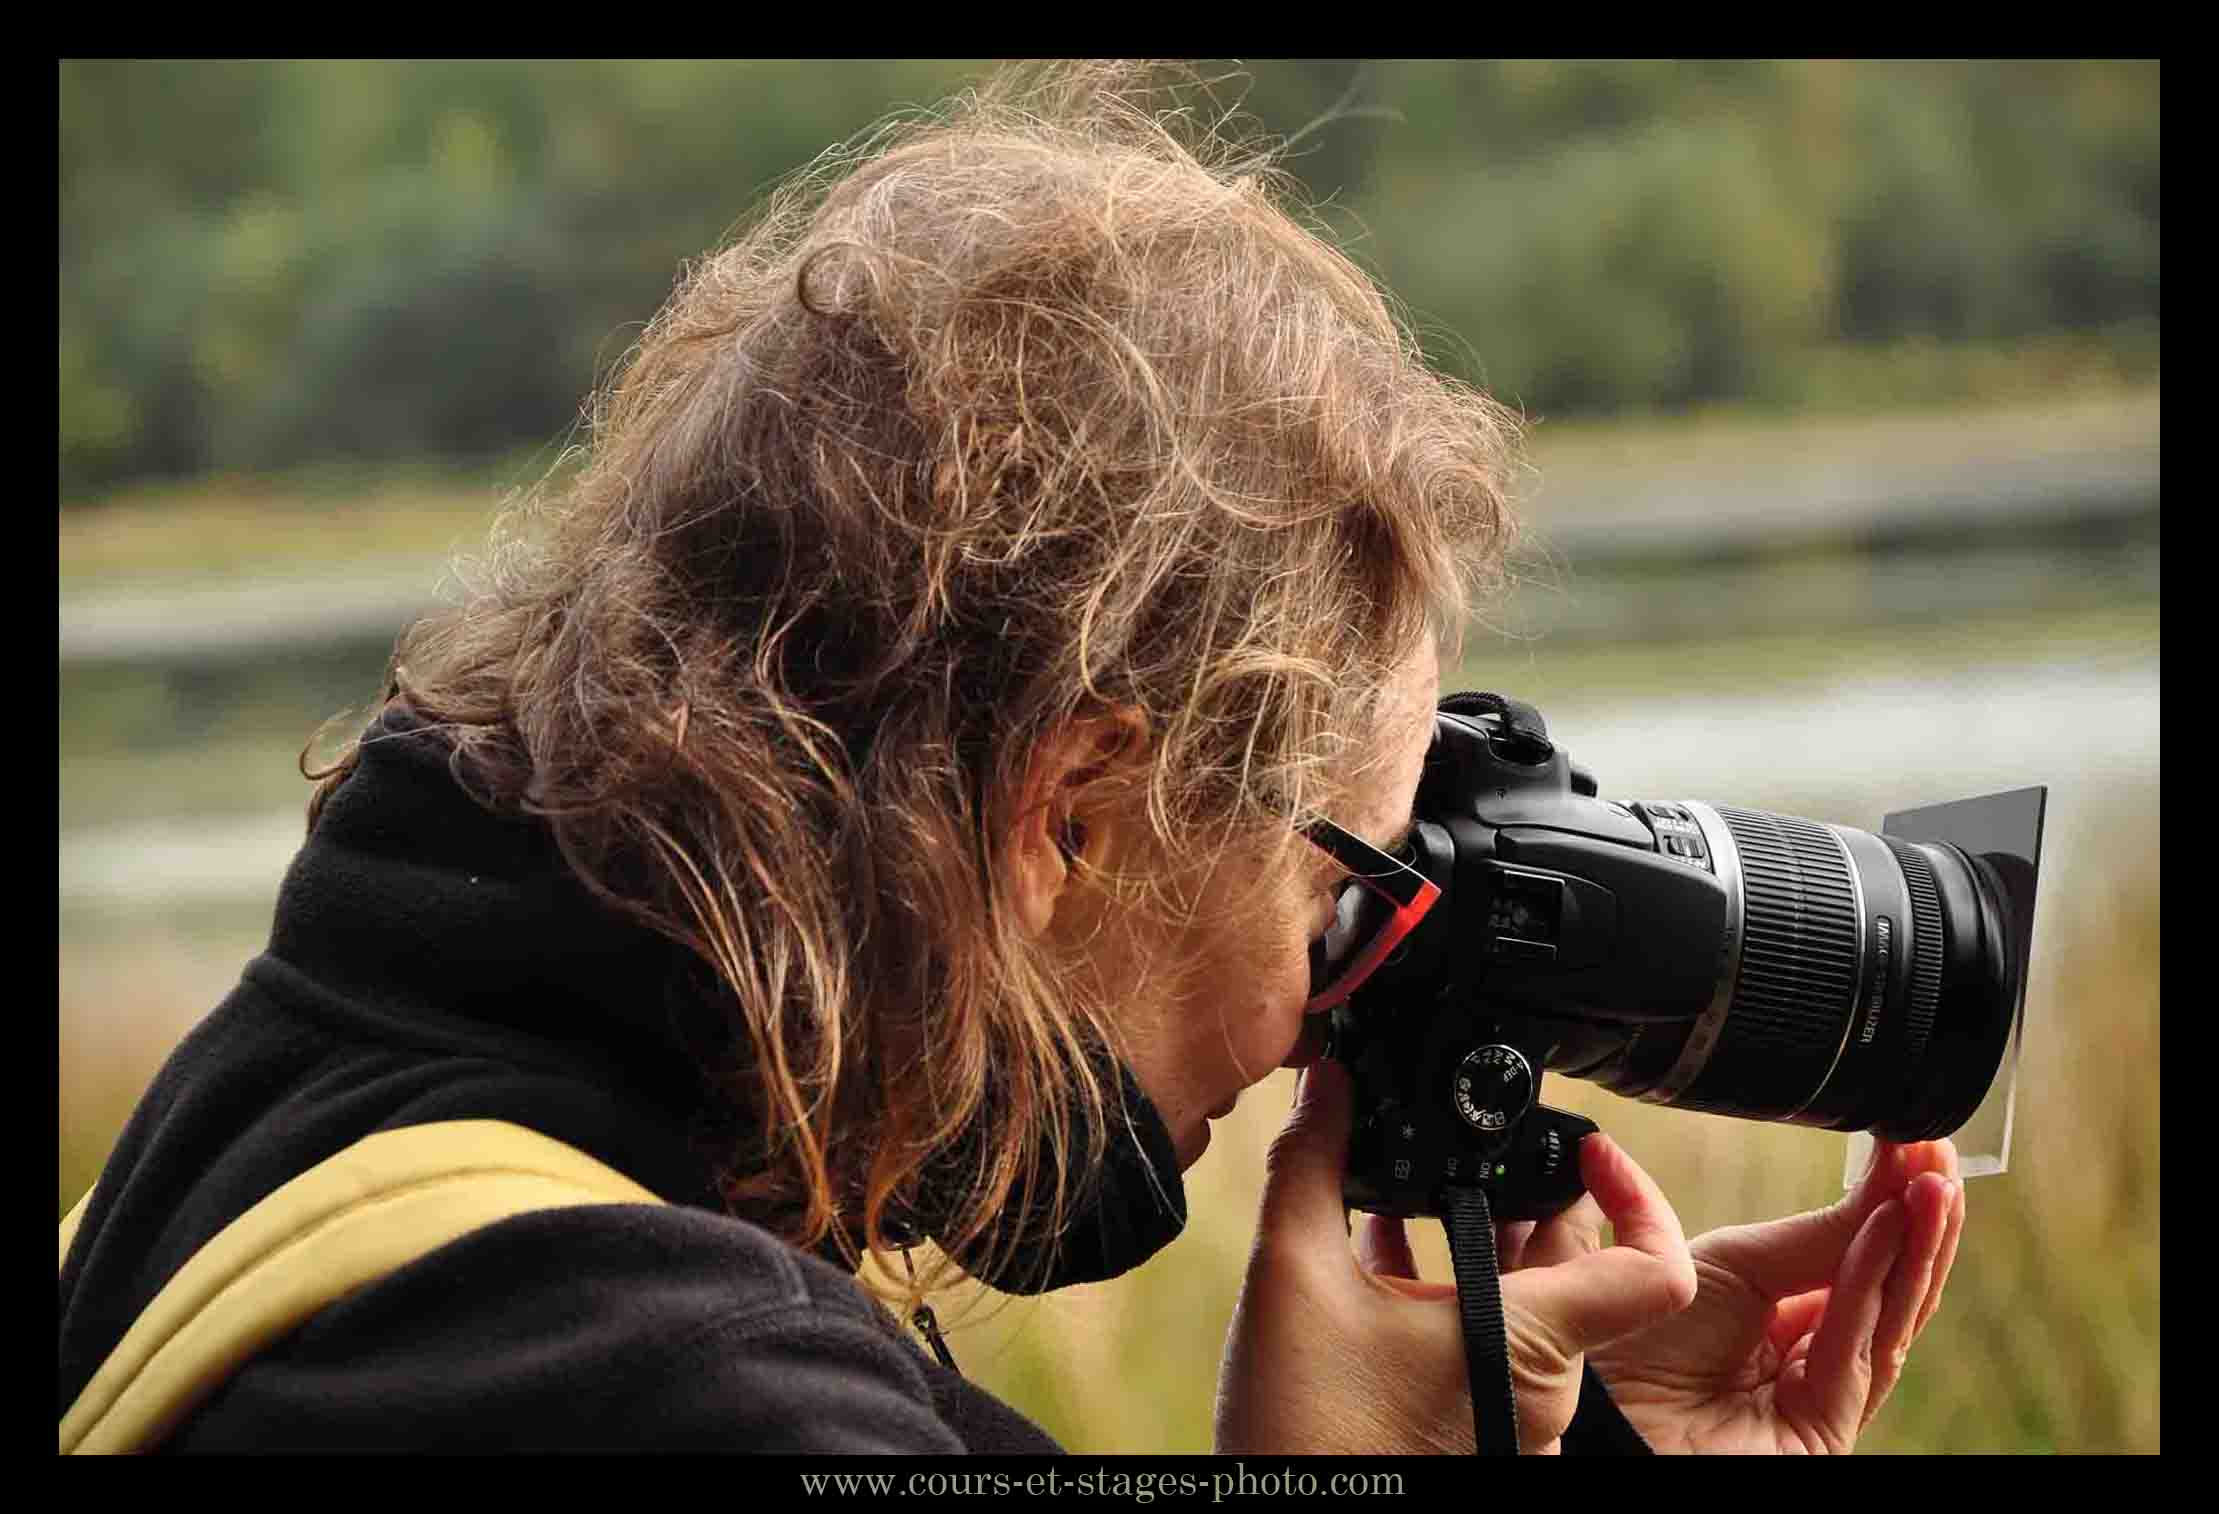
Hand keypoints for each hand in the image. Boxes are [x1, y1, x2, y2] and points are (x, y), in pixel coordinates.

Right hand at [1215, 1060, 1696, 1454]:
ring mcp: (1514, 1416)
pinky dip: (1450, 1291)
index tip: (1586, 1146)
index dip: (1639, 1192)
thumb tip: (1327, 1083)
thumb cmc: (1306, 1434)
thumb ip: (1310, 1165)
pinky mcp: (1477, 1432)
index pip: (1653, 1267)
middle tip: (1471, 1143)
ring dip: (1474, 1241)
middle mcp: (1542, 1387)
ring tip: (1412, 1190)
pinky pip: (1490, 1341)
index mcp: (1529, 1342)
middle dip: (1518, 1196)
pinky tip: (1379, 1253)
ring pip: (1525, 1304)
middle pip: (1572, 1268)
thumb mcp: (1291, 1275)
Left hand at [1580, 1138, 1965, 1453]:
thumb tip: (1871, 1166)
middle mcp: (1801, 1356)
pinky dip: (1873, 1285)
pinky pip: (1855, 1351)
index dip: (1882, 1203)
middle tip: (1937, 1153)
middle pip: (1883, 1289)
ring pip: (1885, 1320)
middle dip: (1916, 1220)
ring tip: (1935, 1182)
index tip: (1910, 1143)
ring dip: (1916, 1247)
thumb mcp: (1724, 1264)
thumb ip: (1806, 1230)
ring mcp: (1816, 1398)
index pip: (1847, 1257)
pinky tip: (1889, 1229)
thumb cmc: (1628, 1344)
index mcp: (1774, 1316)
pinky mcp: (1822, 1433)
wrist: (1592, 1416)